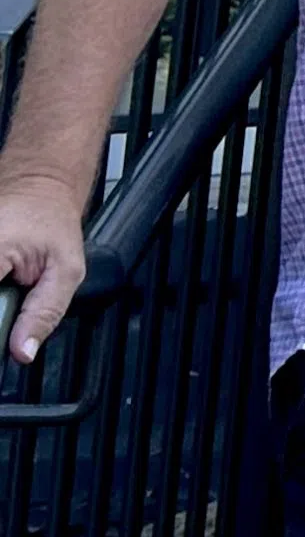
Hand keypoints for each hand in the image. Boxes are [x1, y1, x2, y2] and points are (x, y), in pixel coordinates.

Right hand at [0, 174, 89, 362]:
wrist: (38, 184)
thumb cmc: (52, 220)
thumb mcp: (67, 267)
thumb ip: (45, 312)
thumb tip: (22, 352)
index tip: (8, 327)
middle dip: (1, 310)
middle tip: (13, 300)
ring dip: (0, 302)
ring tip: (8, 288)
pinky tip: (4, 281)